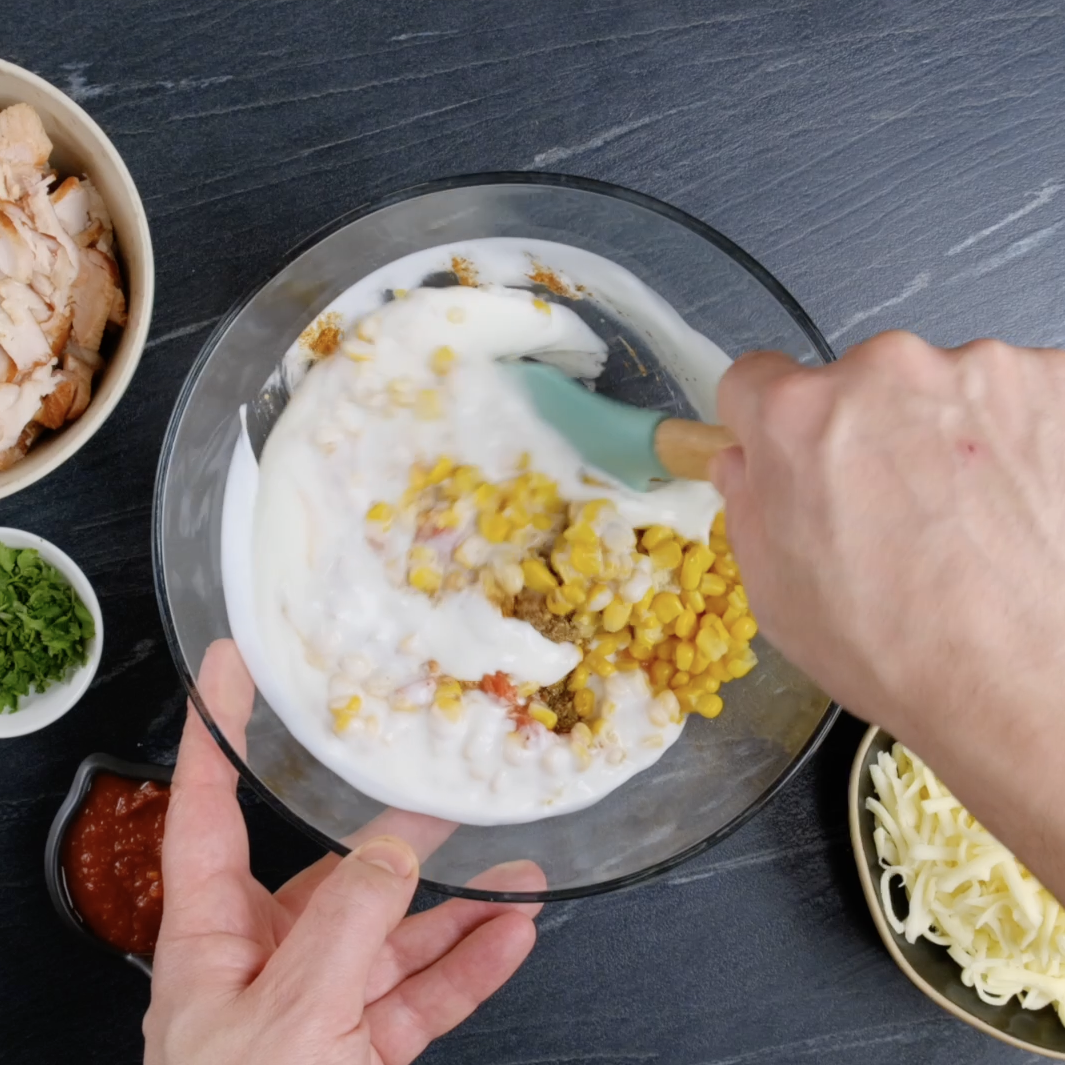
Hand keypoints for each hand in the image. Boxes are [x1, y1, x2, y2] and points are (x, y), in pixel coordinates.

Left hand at [144, 640, 543, 1064]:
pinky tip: (511, 934)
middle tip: (445, 792)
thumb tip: (396, 847)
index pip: (206, 810)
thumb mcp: (290, 1020)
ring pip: (396, 936)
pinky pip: (423, 995)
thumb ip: (347, 925)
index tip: (233, 667)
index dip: (214, 733)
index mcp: (210, 941)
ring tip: (517, 868)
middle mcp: (263, 963)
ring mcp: (319, 1007)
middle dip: (398, 838)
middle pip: (335, 874)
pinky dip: (469, 966)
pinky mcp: (362, 1051)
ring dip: (458, 904)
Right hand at [711, 332, 1064, 891]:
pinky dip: (1009, 442)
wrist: (1020, 686)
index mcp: (798, 417)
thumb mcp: (773, 589)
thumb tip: (748, 463)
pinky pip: (1010, 400)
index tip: (785, 454)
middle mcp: (884, 371)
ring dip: (939, 438)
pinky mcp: (1056, 384)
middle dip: (860, 436)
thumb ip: (748, 501)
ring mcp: (980, 371)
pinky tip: (1012, 509)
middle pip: (852, 386)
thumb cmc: (896, 650)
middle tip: (886, 512)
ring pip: (936, 393)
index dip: (761, 425)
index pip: (752, 380)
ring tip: (962, 524)